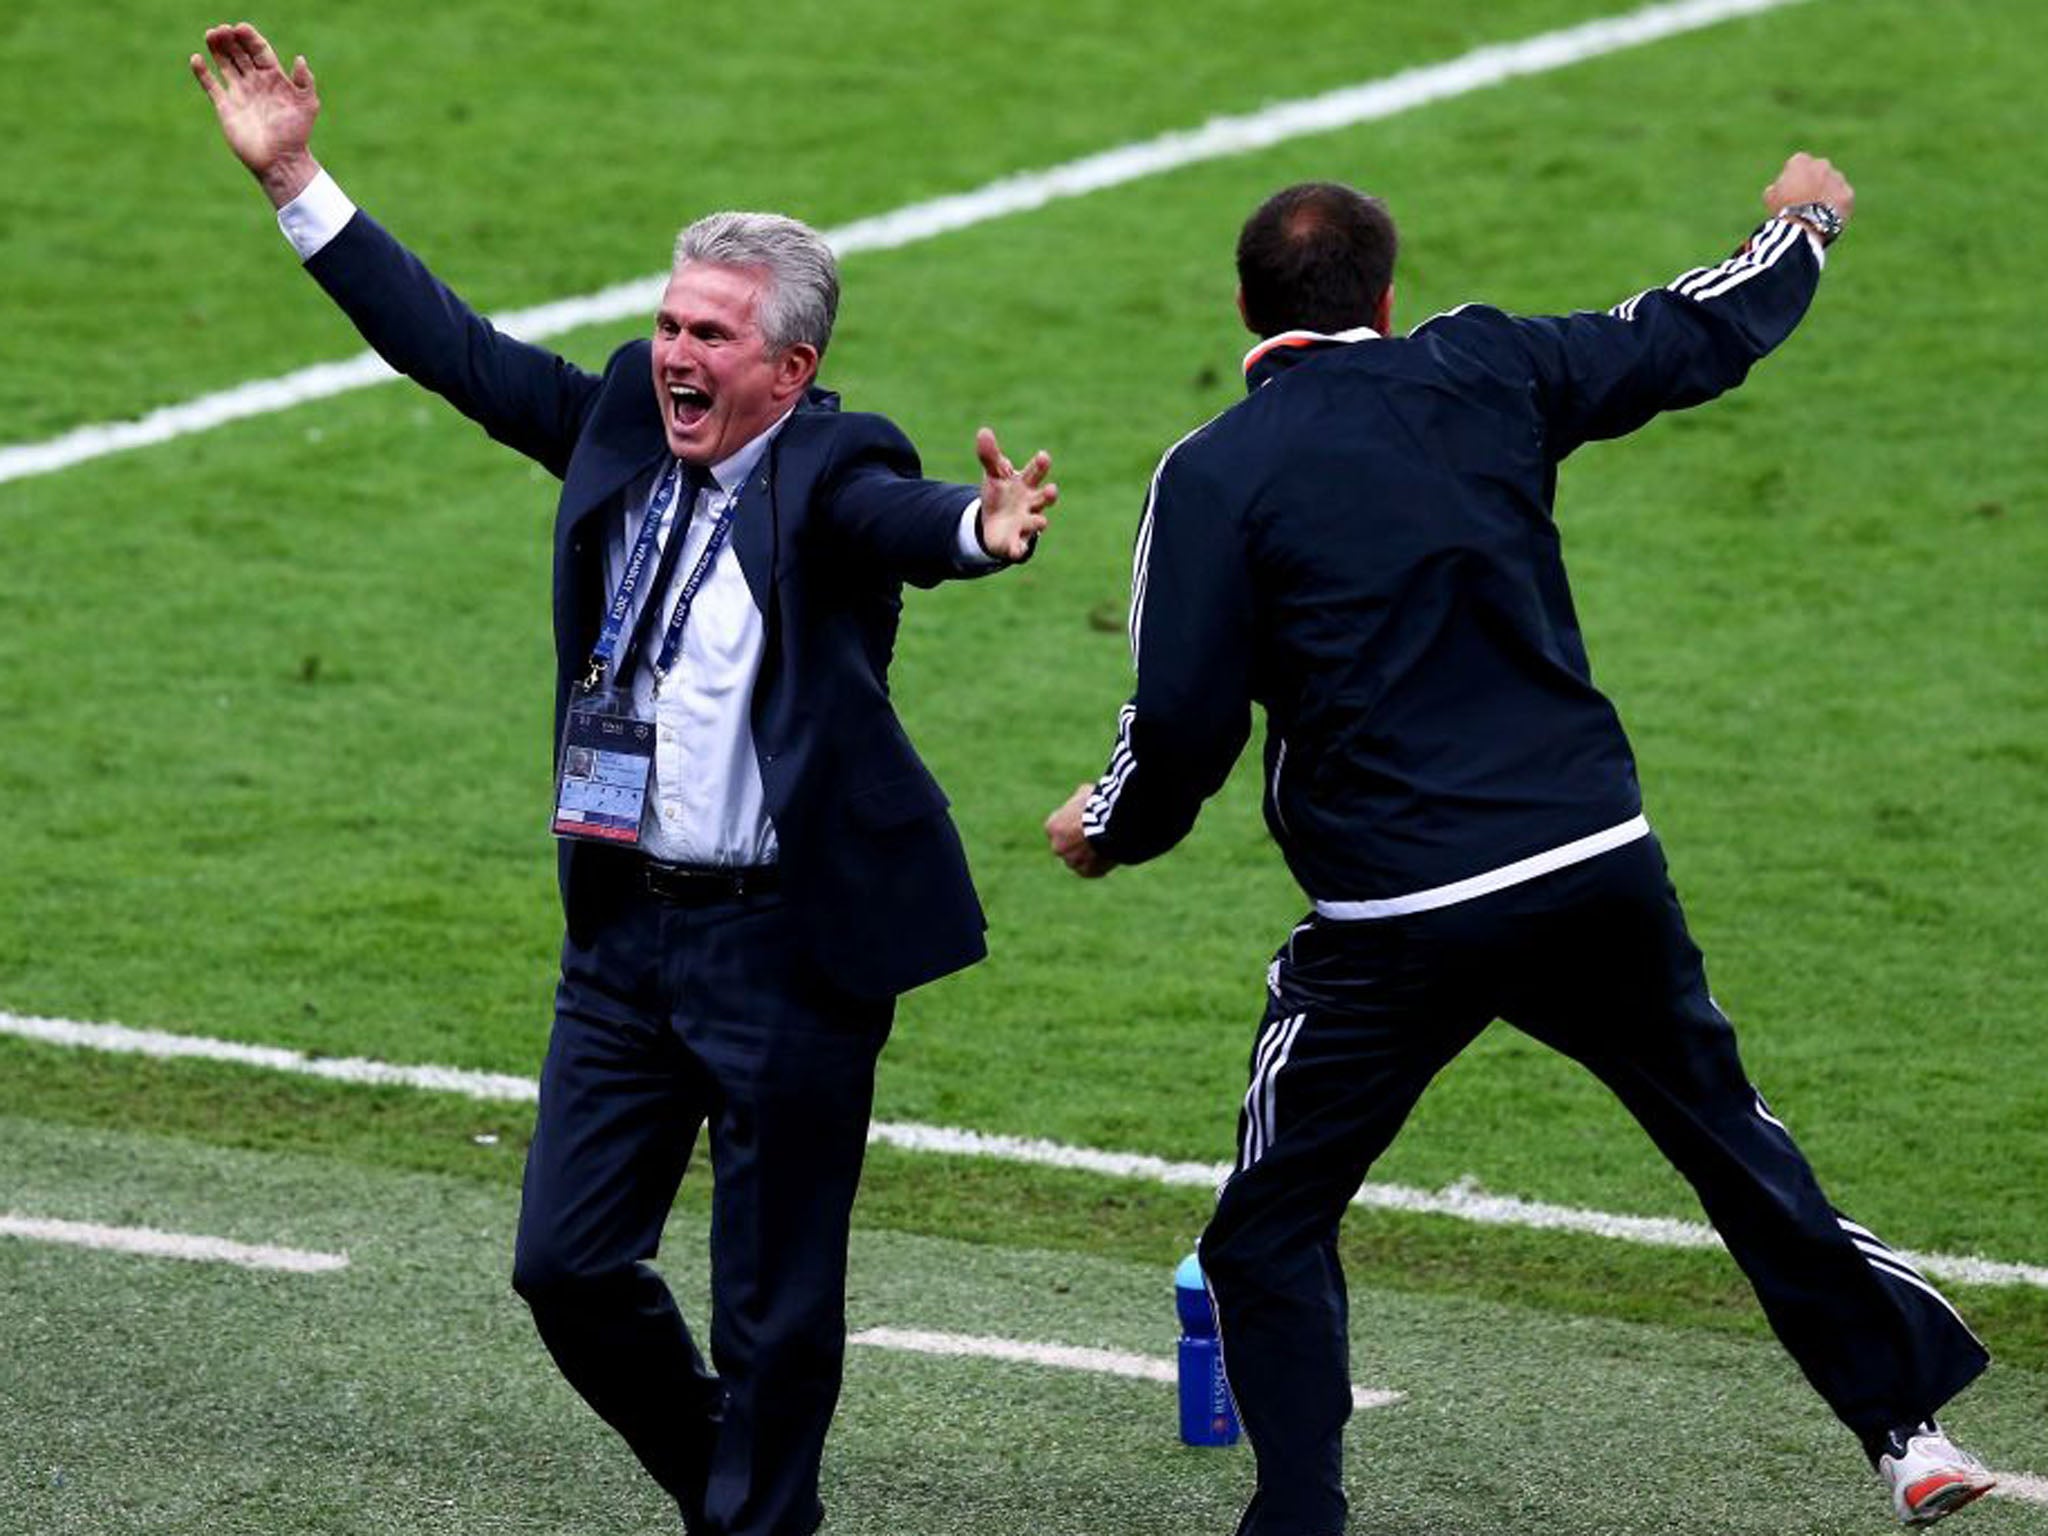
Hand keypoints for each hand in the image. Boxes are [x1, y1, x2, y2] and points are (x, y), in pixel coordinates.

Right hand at [190, 22, 322, 207]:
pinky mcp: (225, 106)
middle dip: (231, 39)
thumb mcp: (306, 105)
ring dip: (217, 49)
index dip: (251, 38)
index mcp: (275, 78)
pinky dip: (202, 72)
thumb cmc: (296, 133)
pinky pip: (211, 85)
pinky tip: (196, 59)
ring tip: (211, 34)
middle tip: (222, 29)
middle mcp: (256, 82)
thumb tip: (300, 58)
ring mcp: (240, 93)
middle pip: (240, 53)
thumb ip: (305, 81)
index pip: (260, 51)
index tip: (241, 28)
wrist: (280, 160)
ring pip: (225, 64)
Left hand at [974, 427, 1056, 561]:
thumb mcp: (994, 474)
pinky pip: (1020, 547)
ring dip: (1039, 522)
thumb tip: (983, 431)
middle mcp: (1031, 503)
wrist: (994, 523)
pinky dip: (1019, 549)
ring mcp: (1026, 523)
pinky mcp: (1016, 541)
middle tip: (1052, 490)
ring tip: (1041, 522)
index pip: (1036, 472)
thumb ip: (990, 456)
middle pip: (1043, 498)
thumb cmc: (1001, 493)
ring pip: (1037, 523)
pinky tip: (1017, 551)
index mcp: (1026, 484)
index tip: (1044, 456)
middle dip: (1049, 495)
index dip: (1041, 464)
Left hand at [1046, 782, 1116, 877]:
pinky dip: (1098, 865)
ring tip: (1104, 846)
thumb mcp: (1084, 793)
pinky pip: (1091, 870)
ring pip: (1078, 860)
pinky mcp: (1086, 871)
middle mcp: (1057, 847)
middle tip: (1094, 836)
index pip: (1059, 830)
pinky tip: (1108, 855)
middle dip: (1077, 843)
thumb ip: (1078, 801)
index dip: (1072, 827)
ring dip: (1087, 855)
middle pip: (1067, 847)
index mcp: (1052, 828)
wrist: (1111, 823)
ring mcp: (1071, 861)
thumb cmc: (1097, 805)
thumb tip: (1082, 798)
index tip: (1083, 825)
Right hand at [1763, 151, 1853, 231]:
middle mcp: (1822, 164)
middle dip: (1814, 181)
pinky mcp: (1848, 193)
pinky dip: (1837, 205)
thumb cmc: (1783, 210)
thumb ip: (1776, 187)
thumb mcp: (1770, 196)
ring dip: (1827, 192)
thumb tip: (1776, 188)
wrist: (1803, 227)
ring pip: (1833, 183)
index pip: (1798, 163)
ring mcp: (1838, 178)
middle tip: (1805, 199)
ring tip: (1816, 212)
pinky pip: (1842, 198)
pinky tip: (1827, 217)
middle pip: (1819, 171)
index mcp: (1801, 161)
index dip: (1794, 177)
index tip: (1790, 189)